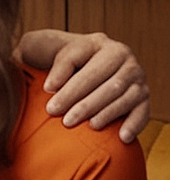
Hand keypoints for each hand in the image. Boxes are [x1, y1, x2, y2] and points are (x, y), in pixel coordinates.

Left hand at [30, 30, 149, 140]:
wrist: (79, 69)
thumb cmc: (53, 61)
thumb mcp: (41, 51)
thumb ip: (37, 60)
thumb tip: (44, 83)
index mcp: (96, 42)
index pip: (79, 59)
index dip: (63, 76)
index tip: (46, 92)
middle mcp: (121, 55)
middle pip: (103, 79)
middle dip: (82, 101)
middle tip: (62, 118)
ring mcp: (136, 75)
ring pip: (123, 95)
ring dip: (105, 112)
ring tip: (89, 126)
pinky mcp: (143, 95)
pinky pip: (142, 110)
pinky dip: (133, 124)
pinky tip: (121, 137)